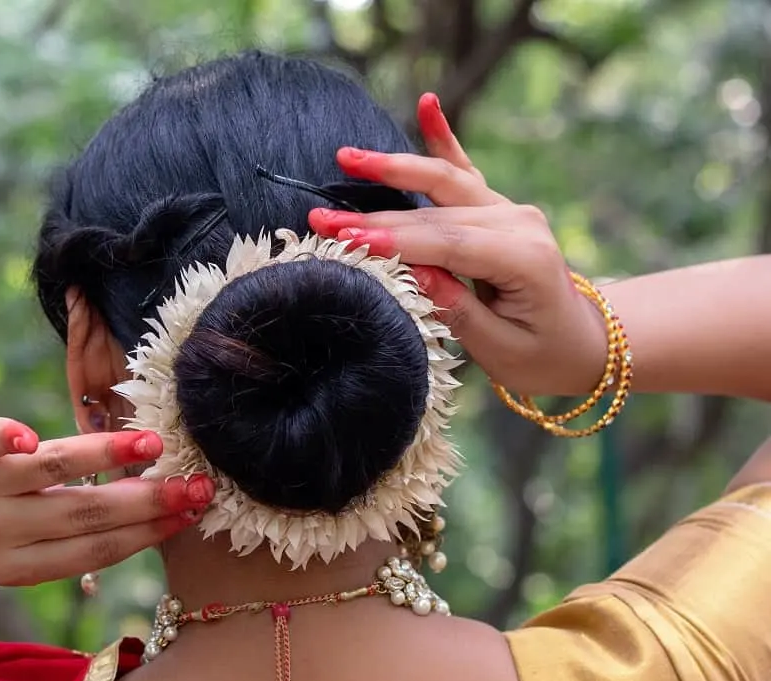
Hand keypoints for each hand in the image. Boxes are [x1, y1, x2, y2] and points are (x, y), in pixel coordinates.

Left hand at [0, 409, 213, 585]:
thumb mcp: (26, 537)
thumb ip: (78, 530)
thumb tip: (163, 511)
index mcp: (16, 566)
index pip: (93, 550)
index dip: (146, 533)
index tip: (192, 513)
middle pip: (82, 514)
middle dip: (145, 500)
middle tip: (195, 484)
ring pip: (49, 471)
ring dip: (105, 457)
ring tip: (153, 445)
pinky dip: (6, 437)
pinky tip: (28, 436)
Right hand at [307, 93, 607, 396]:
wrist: (580, 340)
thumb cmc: (540, 355)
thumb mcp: (501, 349)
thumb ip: (460, 311)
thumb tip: (419, 273)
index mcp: (523, 259)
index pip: (449, 244)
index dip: (397, 241)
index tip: (348, 239)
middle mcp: (518, 222)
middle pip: (436, 214)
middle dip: (374, 217)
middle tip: (321, 217)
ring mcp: (509, 208)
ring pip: (443, 183)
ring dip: (393, 169)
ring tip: (346, 157)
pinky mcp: (498, 206)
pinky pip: (464, 169)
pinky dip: (443, 137)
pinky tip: (427, 104)